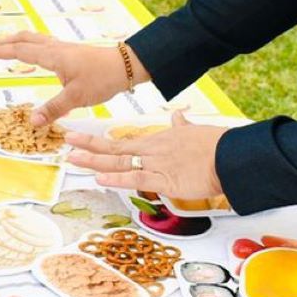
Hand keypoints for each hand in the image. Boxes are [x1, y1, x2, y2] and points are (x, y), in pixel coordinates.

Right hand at [0, 32, 139, 123]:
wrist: (126, 66)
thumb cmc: (102, 79)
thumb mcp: (76, 98)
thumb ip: (52, 109)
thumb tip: (32, 122)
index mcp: (53, 57)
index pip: (21, 52)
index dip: (1, 53)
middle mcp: (56, 48)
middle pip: (25, 39)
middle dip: (5, 43)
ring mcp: (64, 48)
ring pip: (35, 38)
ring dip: (18, 41)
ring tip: (7, 46)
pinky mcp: (72, 52)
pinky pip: (45, 43)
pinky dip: (33, 44)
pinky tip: (35, 52)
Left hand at [65, 111, 227, 197]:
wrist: (230, 155)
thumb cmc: (216, 145)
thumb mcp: (194, 131)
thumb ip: (182, 126)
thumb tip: (178, 117)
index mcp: (158, 140)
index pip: (122, 141)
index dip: (99, 141)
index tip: (79, 138)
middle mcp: (152, 150)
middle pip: (115, 148)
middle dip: (89, 145)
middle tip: (67, 142)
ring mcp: (157, 164)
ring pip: (120, 161)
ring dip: (95, 160)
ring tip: (73, 157)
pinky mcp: (166, 180)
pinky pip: (137, 178)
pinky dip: (117, 177)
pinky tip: (100, 177)